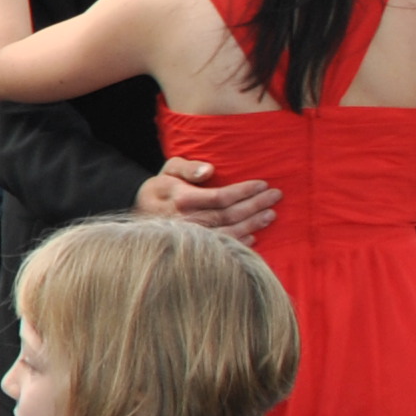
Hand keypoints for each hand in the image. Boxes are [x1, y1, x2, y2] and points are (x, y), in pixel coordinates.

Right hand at [135, 155, 278, 237]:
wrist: (140, 212)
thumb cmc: (161, 187)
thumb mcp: (169, 169)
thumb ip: (187, 168)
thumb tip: (210, 170)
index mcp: (180, 199)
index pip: (219, 197)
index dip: (243, 191)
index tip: (262, 184)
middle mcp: (185, 220)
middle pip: (227, 215)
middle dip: (254, 205)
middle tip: (276, 197)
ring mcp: (189, 237)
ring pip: (227, 233)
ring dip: (252, 224)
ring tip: (271, 215)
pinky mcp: (193, 248)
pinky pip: (220, 248)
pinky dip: (239, 243)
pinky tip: (254, 236)